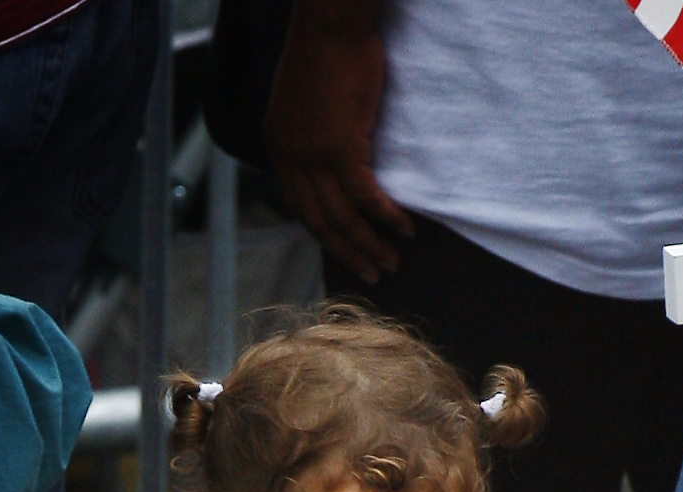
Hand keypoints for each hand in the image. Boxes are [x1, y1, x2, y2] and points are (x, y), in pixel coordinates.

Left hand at [264, 0, 411, 281]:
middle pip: (318, 220)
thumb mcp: (307, 95)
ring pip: (341, 216)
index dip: (322, 232)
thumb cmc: (326, 48)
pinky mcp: (340, 147)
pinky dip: (385, 216)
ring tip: (391, 263)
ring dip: (368, 245)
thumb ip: (310, 129)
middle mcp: (290, 154)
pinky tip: (403, 229)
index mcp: (279, 143)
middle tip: (371, 274)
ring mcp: (313, 153)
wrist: (330, 21)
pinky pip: (364, 196)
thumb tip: (332, 153)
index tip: (343, 249)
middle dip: (347, 252)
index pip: (297, 203)